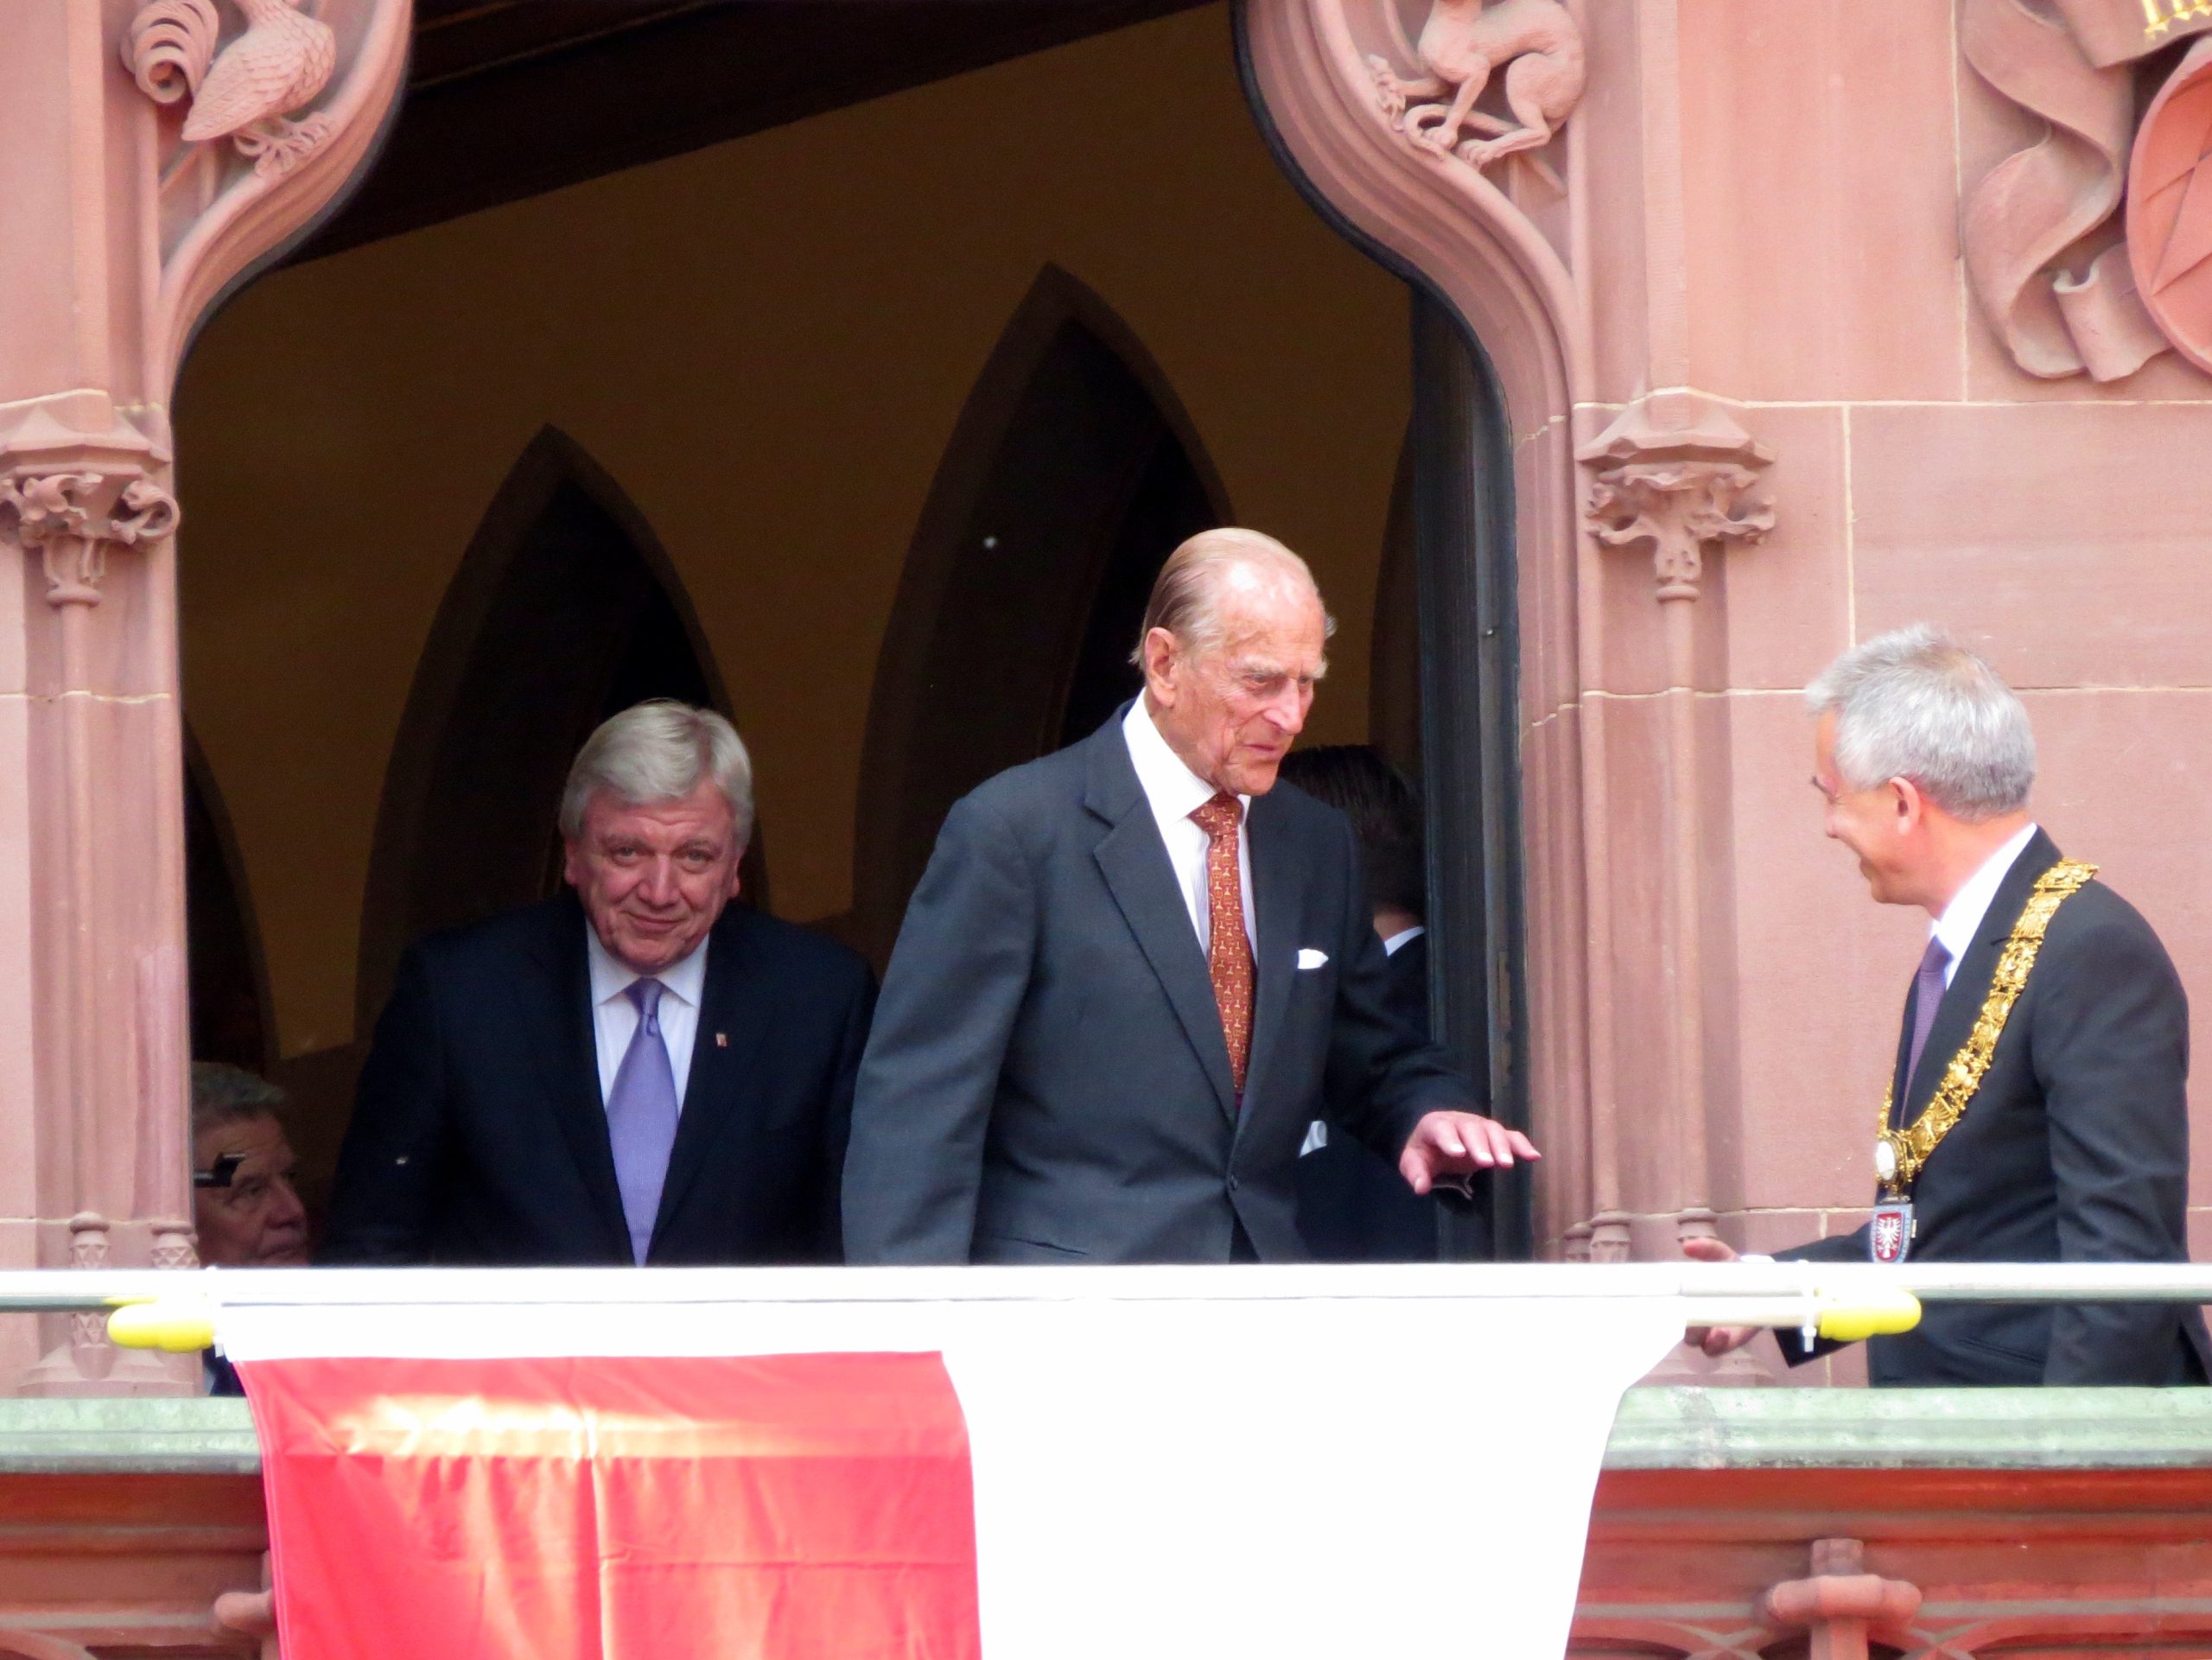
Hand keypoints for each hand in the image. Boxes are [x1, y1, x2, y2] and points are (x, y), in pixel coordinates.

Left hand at [1398, 1110, 1539, 1195]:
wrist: (1437, 1136)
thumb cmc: (1425, 1150)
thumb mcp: (1412, 1161)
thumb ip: (1415, 1173)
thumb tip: (1421, 1188)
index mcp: (1436, 1125)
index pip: (1442, 1129)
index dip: (1450, 1140)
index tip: (1458, 1154)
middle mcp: (1461, 1122)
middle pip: (1472, 1129)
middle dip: (1480, 1145)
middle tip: (1488, 1163)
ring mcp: (1480, 1126)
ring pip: (1493, 1131)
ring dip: (1501, 1146)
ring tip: (1507, 1165)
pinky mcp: (1494, 1135)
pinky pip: (1510, 1136)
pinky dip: (1521, 1145)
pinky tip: (1533, 1157)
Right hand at [1679, 1234, 1759, 1356]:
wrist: (1763, 1287)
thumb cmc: (1733, 1272)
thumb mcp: (1722, 1256)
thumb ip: (1708, 1249)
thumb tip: (1687, 1245)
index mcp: (1688, 1298)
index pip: (1669, 1307)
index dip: (1666, 1308)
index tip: (1671, 1302)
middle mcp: (1694, 1317)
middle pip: (1679, 1327)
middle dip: (1684, 1325)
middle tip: (1692, 1319)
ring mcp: (1708, 1333)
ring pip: (1695, 1342)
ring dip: (1701, 1337)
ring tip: (1712, 1329)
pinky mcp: (1727, 1342)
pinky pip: (1714, 1350)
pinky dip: (1717, 1345)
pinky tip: (1723, 1334)